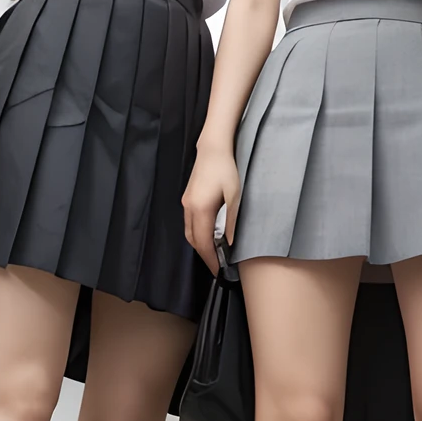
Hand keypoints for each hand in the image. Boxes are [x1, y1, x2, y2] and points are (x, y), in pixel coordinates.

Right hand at [182, 145, 239, 274]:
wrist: (212, 149)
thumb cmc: (226, 170)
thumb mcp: (235, 196)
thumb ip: (231, 221)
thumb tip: (231, 244)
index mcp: (200, 209)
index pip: (203, 242)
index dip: (210, 259)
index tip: (219, 271)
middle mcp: (189, 208)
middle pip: (193, 240)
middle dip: (204, 255)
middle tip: (218, 266)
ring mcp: (186, 204)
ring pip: (189, 232)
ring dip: (200, 245)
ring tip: (214, 254)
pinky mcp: (187, 199)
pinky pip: (189, 223)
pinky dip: (197, 234)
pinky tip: (208, 236)